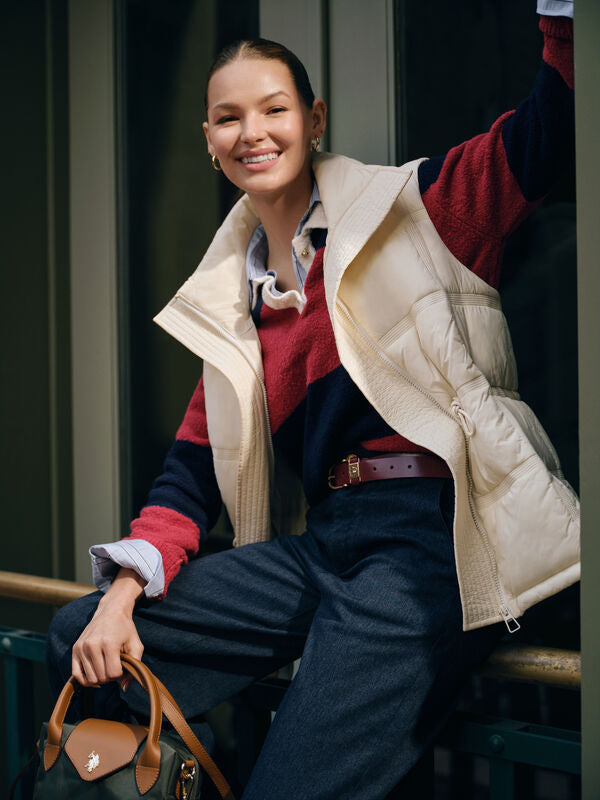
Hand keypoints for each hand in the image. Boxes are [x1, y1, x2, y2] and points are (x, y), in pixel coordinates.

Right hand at [71, 567, 144, 689]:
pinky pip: (76, 675)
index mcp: (109, 644)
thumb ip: (135, 665)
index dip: (121, 673)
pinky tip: (95, 674)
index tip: (123, 664)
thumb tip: (124, 687)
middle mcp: (92, 645)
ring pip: (90, 679)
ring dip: (100, 677)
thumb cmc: (125, 629)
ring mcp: (82, 647)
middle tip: (115, 664)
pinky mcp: (75, 649)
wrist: (110, 612)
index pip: (114, 674)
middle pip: (102, 678)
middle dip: (111, 676)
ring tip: (106, 665)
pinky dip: (86, 680)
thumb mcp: (136, 644)